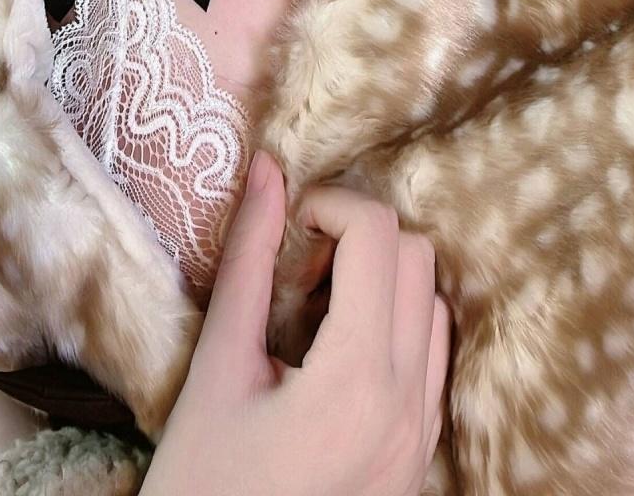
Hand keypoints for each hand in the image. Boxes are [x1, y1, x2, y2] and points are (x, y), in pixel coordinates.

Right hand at [146, 148, 452, 495]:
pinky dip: (396, 330)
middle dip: (359, 238)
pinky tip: (334, 355)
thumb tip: (268, 170)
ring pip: (434, 308)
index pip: (379, 237)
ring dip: (382, 283)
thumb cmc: (200, 487)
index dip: (331, 206)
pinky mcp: (418, 464)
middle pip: (417, 260)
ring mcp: (421, 442)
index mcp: (358, 382)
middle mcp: (409, 409)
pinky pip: (433, 362)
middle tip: (297, 269)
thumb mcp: (216, 369)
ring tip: (313, 314)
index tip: (287, 226)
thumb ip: (248, 262)